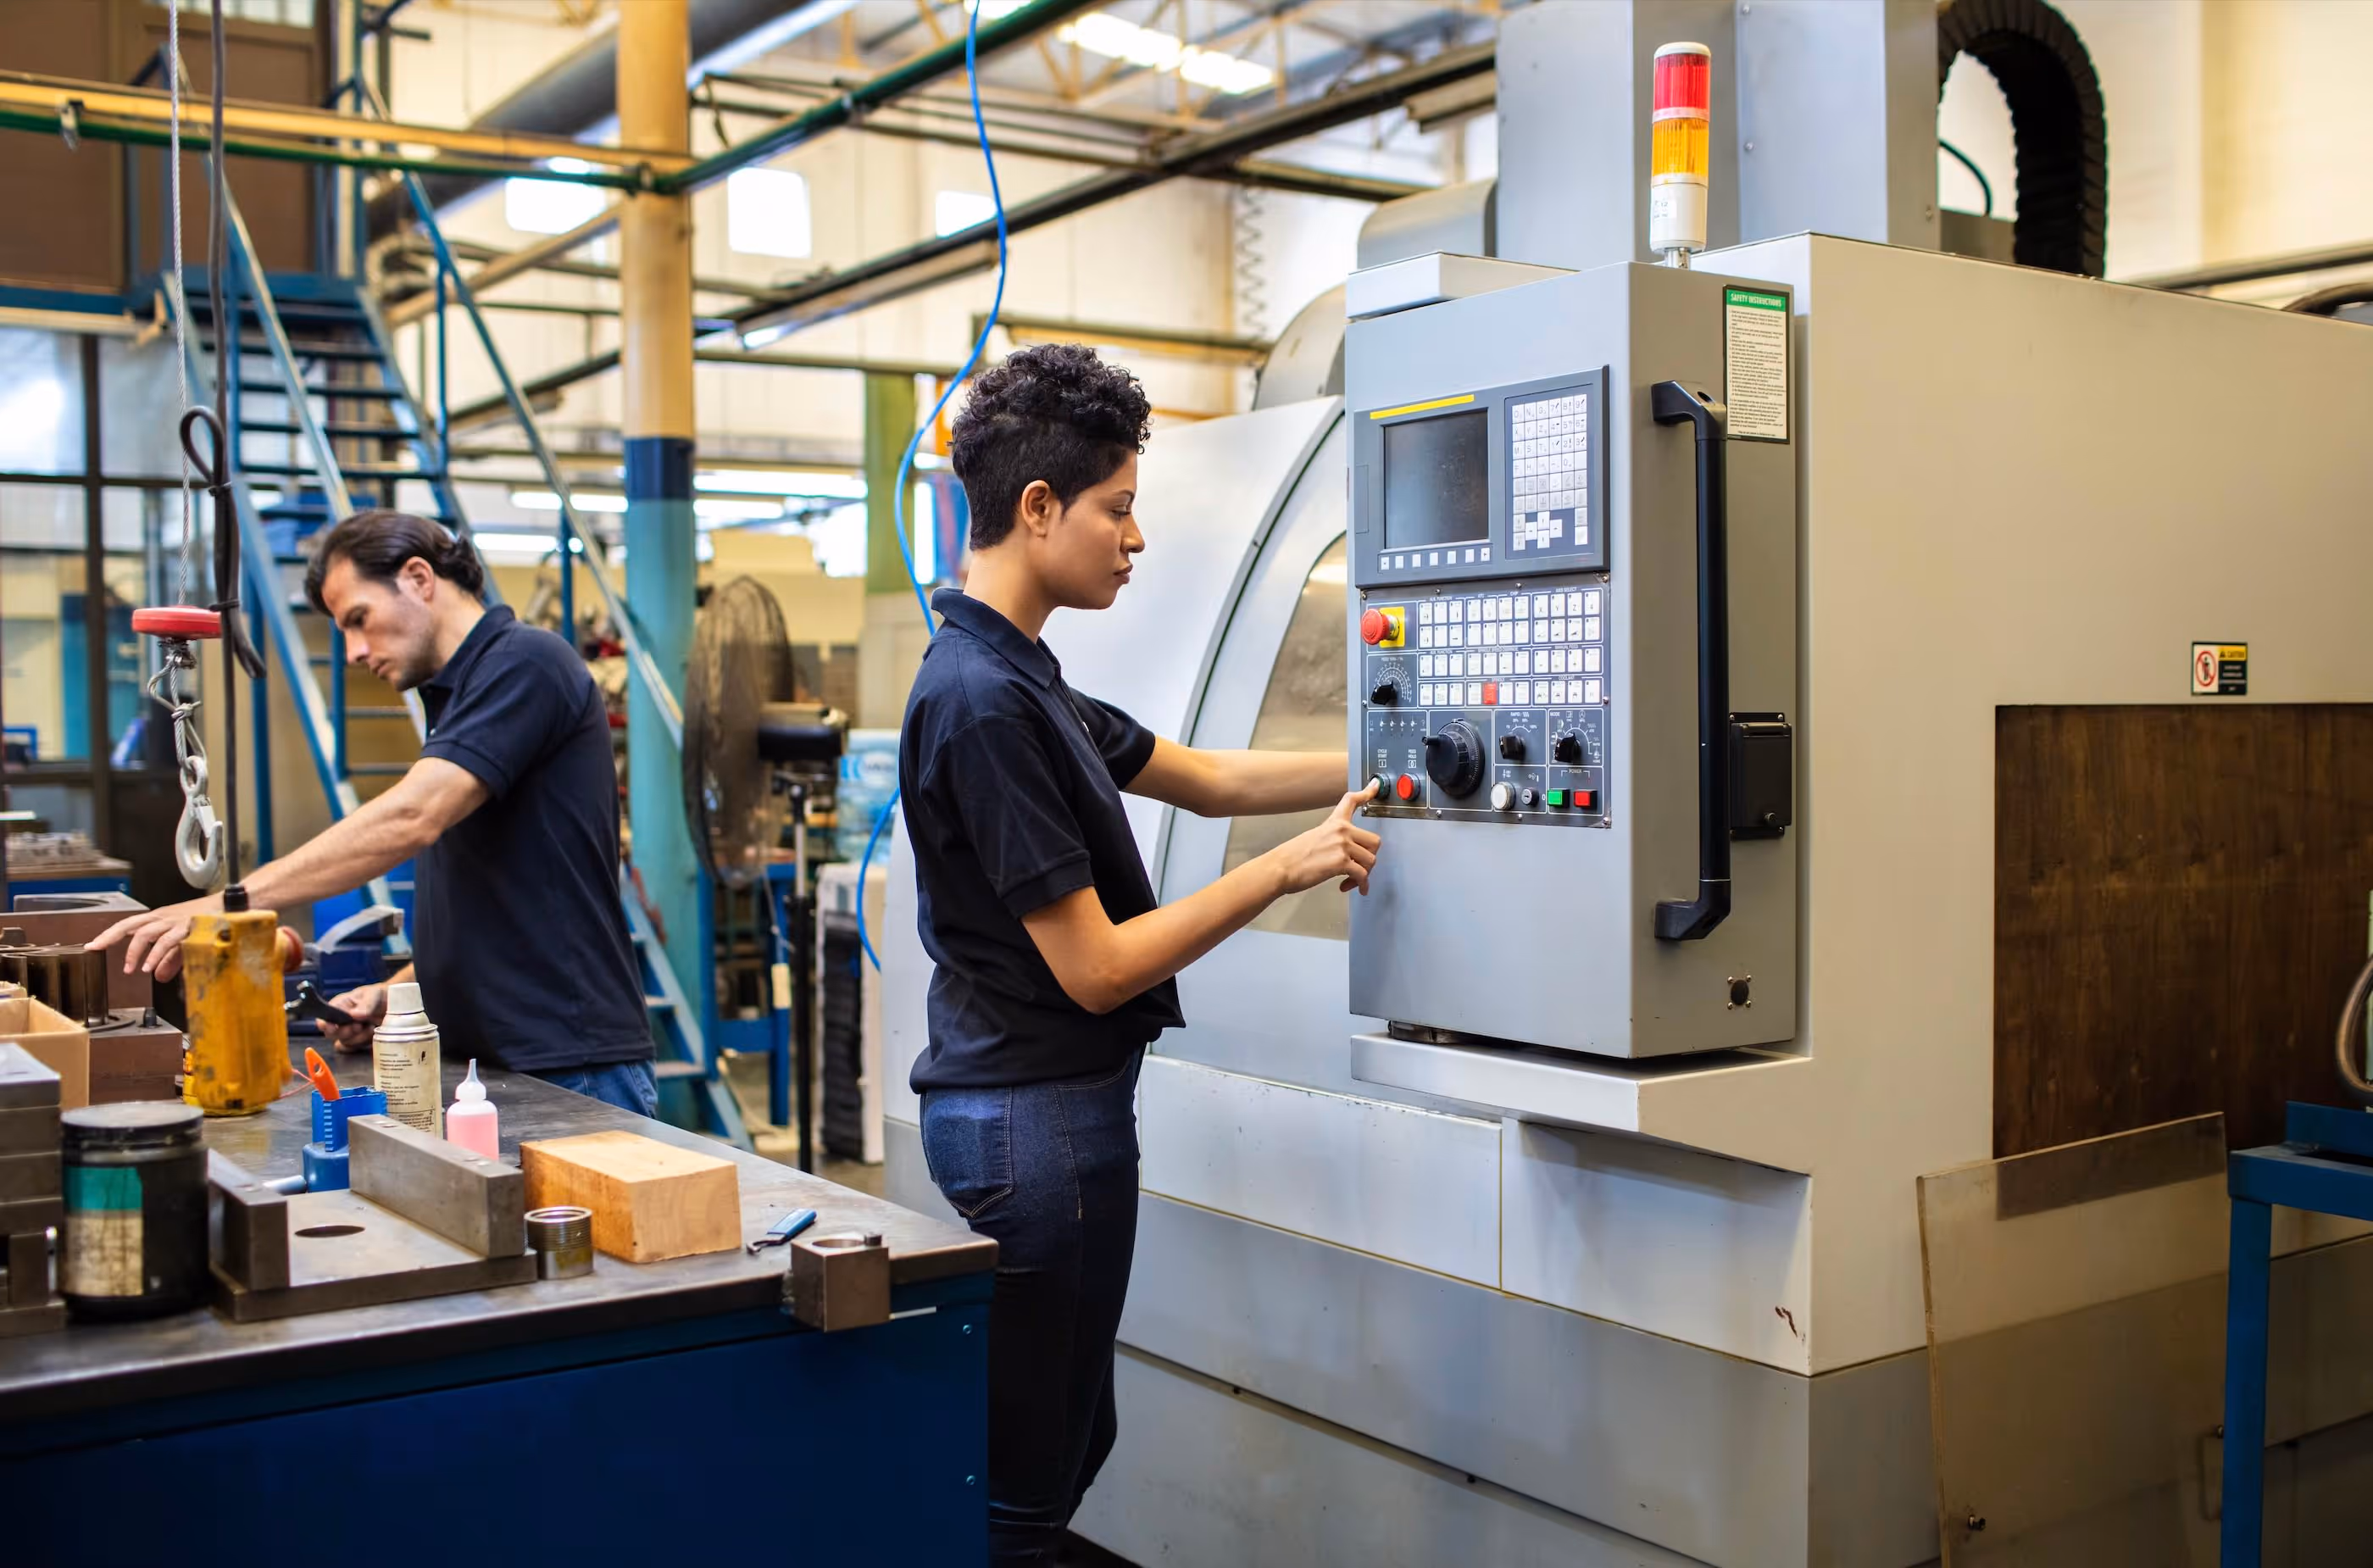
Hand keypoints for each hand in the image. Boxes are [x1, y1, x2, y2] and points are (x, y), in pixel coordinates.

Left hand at [85, 894, 224, 982]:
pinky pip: (166, 942)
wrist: (234, 907)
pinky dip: (156, 956)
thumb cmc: (211, 921)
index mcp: (160, 918)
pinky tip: (150, 967)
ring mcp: (174, 921)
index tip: (91, 945)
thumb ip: (170, 960)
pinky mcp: (187, 927)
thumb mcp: (186, 943)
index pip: (128, 925)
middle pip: (129, 925)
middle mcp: (163, 916)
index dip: (109, 935)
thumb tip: (158, 976)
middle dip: (109, 937)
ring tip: (130, 970)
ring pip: (145, 934)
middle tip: (95, 949)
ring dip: (134, 953)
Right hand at [324, 985, 388, 1053]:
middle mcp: (341, 1020)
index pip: (324, 1017)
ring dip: (356, 1038)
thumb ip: (366, 1004)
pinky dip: (360, 1045)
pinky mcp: (358, 1041)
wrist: (397, 1006)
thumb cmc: (381, 995)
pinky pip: (352, 1049)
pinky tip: (371, 1035)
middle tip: (358, 1026)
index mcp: (340, 1005)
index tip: (332, 1027)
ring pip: (343, 1042)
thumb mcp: (375, 995)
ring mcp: (349, 1032)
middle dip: (345, 1032)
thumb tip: (354, 1015)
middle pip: (331, 1034)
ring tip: (369, 1027)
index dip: (324, 1024)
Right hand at [1270, 783, 1382, 895]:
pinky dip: (1360, 885)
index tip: (1375, 786)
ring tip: (1350, 881)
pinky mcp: (1341, 862)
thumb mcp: (1314, 837)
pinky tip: (1350, 887)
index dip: (1367, 792)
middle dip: (1370, 858)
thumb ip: (1332, 838)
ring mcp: (1342, 845)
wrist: (1281, 868)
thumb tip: (1346, 852)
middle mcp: (1341, 830)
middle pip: (1374, 841)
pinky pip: (1362, 875)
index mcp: (1334, 823)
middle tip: (1359, 869)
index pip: (1351, 800)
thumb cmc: (1293, 857)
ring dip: (1364, 874)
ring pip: (1371, 860)